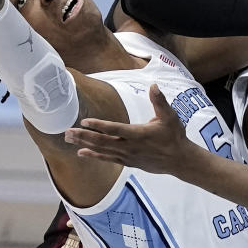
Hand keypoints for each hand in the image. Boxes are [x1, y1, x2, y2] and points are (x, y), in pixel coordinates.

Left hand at [64, 84, 187, 174]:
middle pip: (102, 141)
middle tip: (67, 132)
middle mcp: (130, 146)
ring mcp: (128, 156)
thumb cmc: (174, 136)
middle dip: (84, 136)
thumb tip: (153, 86)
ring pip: (102, 150)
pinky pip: (108, 159)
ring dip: (85, 144)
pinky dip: (94, 155)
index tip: (85, 121)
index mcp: (139, 134)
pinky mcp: (128, 162)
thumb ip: (159, 101)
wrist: (179, 160)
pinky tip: (82, 153)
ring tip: (70, 139)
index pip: (115, 129)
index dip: (99, 125)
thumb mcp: (170, 117)